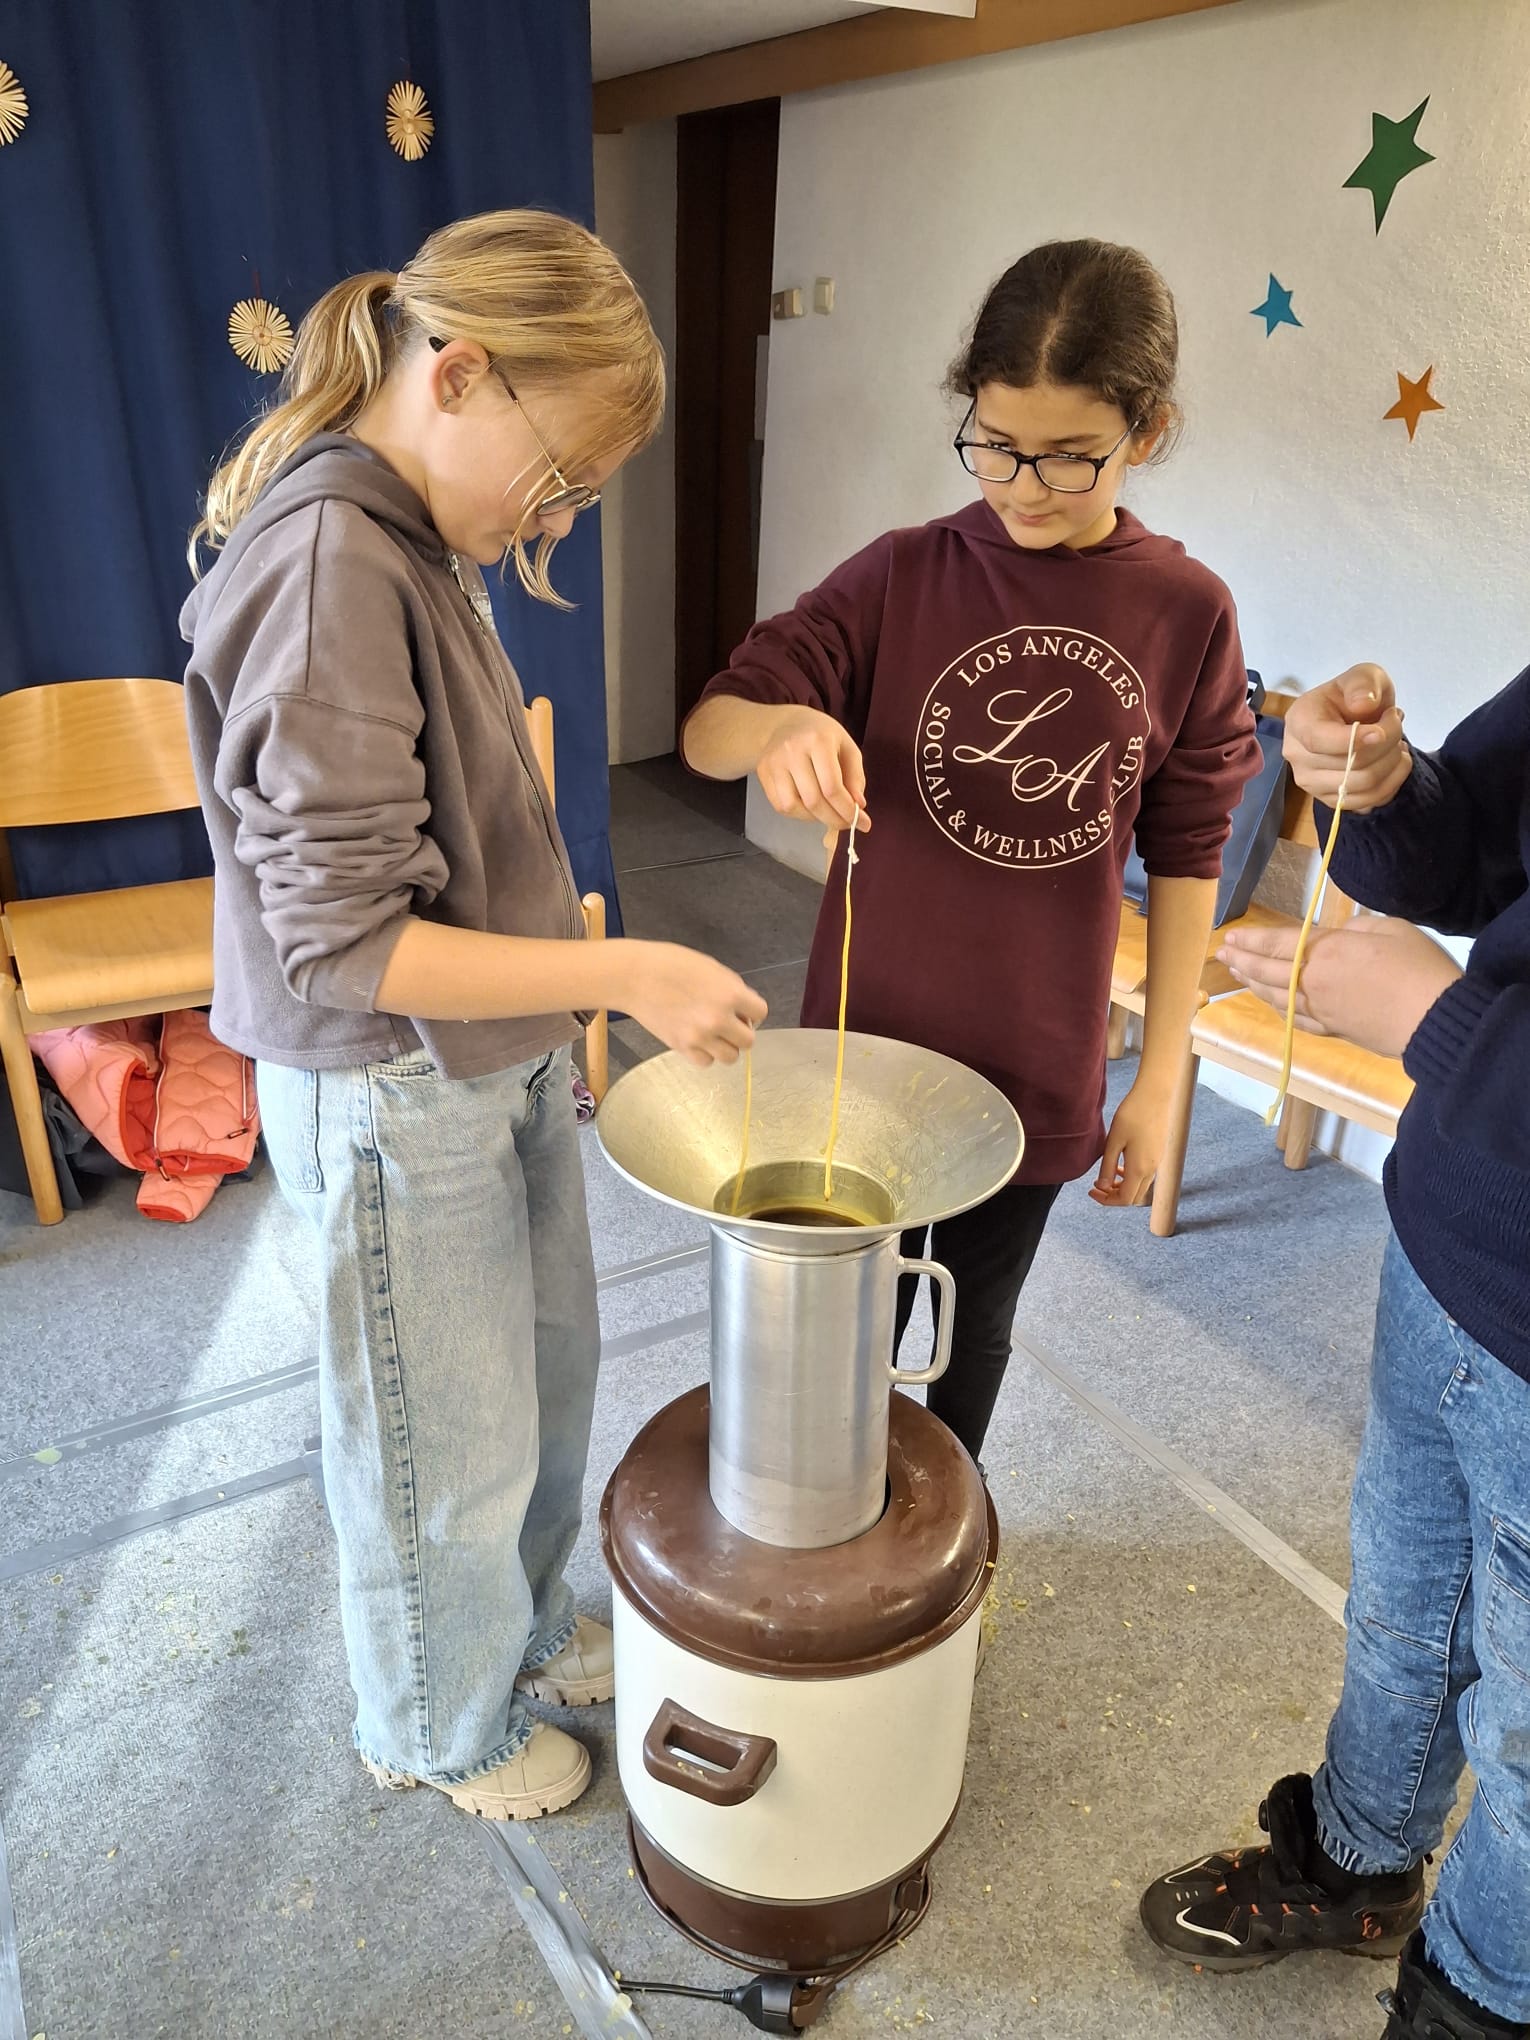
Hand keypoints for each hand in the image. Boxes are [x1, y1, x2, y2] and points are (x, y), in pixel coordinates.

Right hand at [619, 943, 766, 1066]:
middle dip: (740, 1032)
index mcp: (730, 993)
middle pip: (748, 1041)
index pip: (761, 1013)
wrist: (634, 976)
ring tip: (712, 1034)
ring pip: (730, 1057)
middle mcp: (719, 1018)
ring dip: (725, 1046)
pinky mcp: (682, 1047)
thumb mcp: (711, 968)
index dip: (752, 1011)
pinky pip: (706, 1062)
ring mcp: (700, 1036)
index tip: (742, 1010)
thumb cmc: (670, 964)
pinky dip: (704, 1054)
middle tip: (727, 1024)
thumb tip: (744, 1008)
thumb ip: (732, 988)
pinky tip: (697, 1039)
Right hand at [757, 708, 869, 836]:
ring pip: (793, 806)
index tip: (862, 823)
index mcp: (818, 740)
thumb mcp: (847, 747)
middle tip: (846, 824)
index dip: (847, 810)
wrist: (785, 724)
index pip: (832, 787)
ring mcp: (774, 762)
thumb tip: (858, 806)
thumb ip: (855, 777)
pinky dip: (798, 814)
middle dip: (834, 819)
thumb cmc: (821, 736)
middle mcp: (792, 750)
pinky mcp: (763, 772)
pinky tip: (810, 808)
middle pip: (813, 800)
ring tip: (827, 813)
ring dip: (814, 818)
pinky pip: (780, 805)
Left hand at [1090, 1072, 1177, 1206]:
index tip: (1091, 1191)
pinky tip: (1120, 1164)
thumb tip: (1103, 1186)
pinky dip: (1131, 1177)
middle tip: (1096, 1186)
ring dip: (1122, 1186)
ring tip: (1105, 1176)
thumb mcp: (1114, 1141)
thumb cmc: (1133, 1114)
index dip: (1106, 1200)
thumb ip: (1108, 1166)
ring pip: (1140, 1187)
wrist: (1156, 1095)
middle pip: (1134, 1197)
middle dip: (1114, 1196)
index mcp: (1139, 1169)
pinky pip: (1145, 1175)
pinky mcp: (1158, 1153)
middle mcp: (1152, 1169)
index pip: (1125, 1199)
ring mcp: (1157, 1162)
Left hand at [1218, 917, 1461, 1057]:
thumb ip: (1358, 929)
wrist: (1435, 1019)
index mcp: (1327, 951)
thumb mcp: (1391, 929)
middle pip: (1268, 971)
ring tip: (1239, 975)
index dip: (1251, 940)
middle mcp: (1314, 982)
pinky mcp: (1334, 1030)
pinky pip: (1295, 1020)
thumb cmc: (1418, 967)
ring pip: (1276, 997)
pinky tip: (1272, 1004)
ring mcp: (1321, 1010)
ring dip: (1253, 984)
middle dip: (1242, 960)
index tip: (1230, 936)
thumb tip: (1343, 937)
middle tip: (1223, 954)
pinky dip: (1278, 1009)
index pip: (1278, 943)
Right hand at [1283, 664, 1411, 811]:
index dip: (1354, 740)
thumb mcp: (1363, 675)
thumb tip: (1362, 705)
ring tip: (1398, 743)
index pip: (1319, 740)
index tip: (1381, 730)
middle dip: (1387, 743)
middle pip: (1349, 765)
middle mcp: (1297, 756)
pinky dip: (1392, 782)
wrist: (1353, 719)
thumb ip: (1363, 683)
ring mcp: (1311, 783)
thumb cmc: (1355, 696)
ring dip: (1393, 764)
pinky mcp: (1330, 800)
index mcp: (1299, 721)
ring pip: (1362, 785)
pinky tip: (1394, 762)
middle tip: (1397, 722)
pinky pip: (1368, 802)